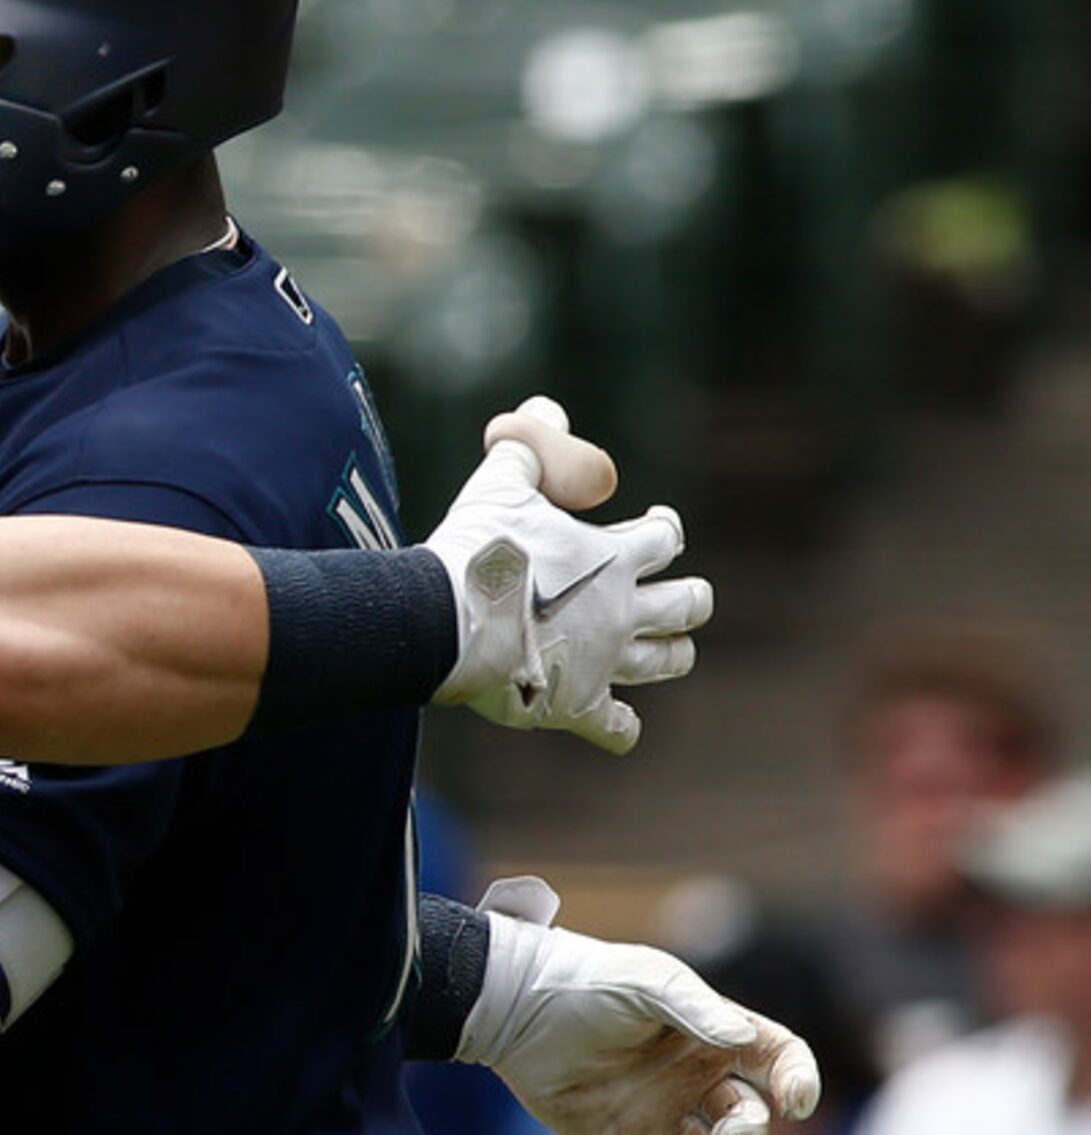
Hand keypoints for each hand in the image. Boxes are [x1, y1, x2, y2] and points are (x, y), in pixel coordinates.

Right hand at [426, 397, 711, 753]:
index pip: (664, 539)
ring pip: (665, 662)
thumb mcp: (499, 484)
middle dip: (691, 599)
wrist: (443, 619)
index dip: (665, 531)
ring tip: (674, 650)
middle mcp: (620, 611)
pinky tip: (620, 726)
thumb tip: (546, 405)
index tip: (656, 527)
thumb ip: (528, 448)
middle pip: (687, 605)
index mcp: (612, 557)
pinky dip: (621, 728)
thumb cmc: (475, 549)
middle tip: (684, 596)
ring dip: (673, 654)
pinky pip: (614, 728)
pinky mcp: (574, 704)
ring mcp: (602, 661)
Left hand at [457, 876, 823, 1134]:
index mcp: (713, 1034)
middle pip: (748, 1117)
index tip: (795, 1102)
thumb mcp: (641, 981)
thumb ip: (691, 1006)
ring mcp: (661, 1114)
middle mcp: (695, 1078)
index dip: (797, 1080)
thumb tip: (743, 1035)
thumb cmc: (584, 981)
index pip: (777, 1058)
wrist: (513, 1008)